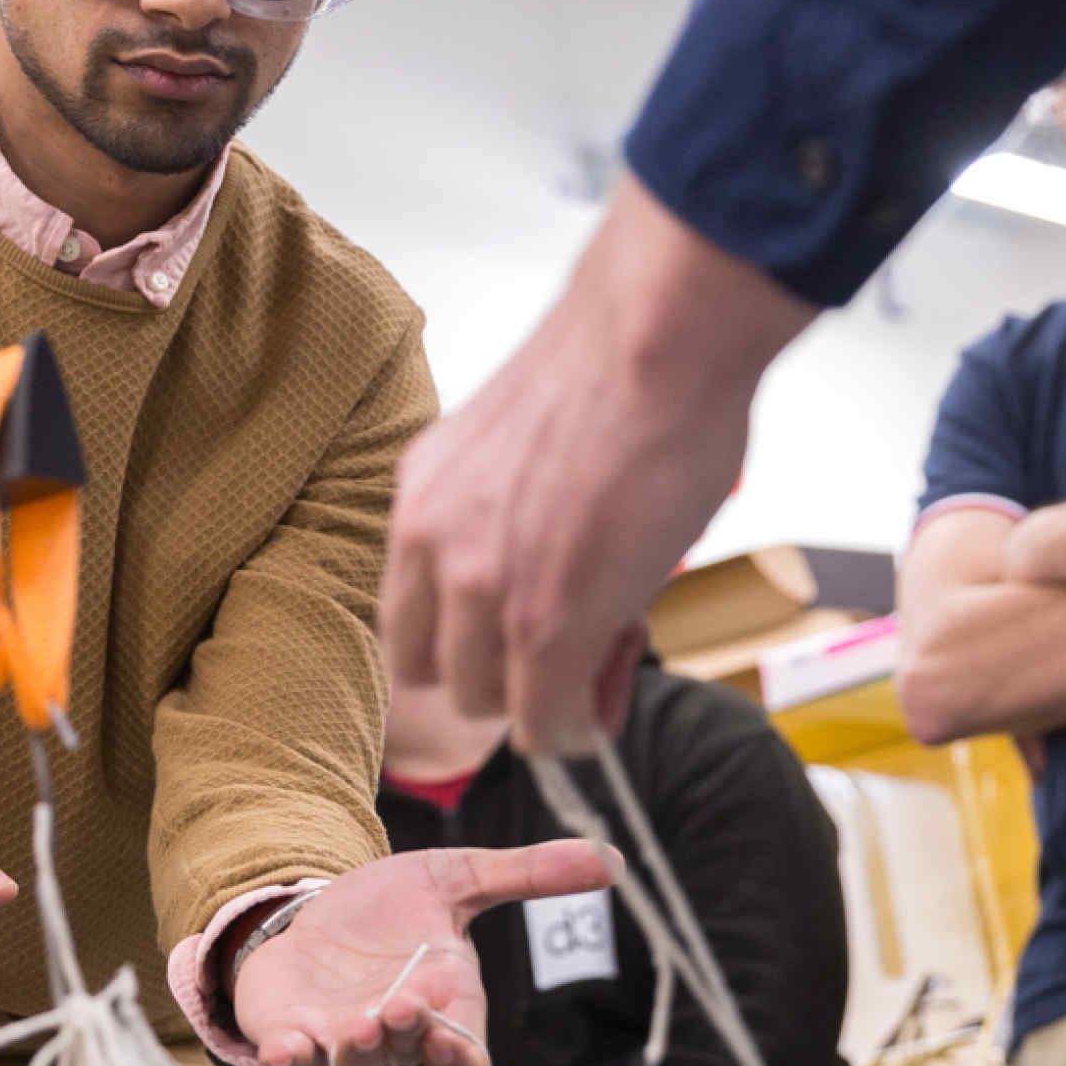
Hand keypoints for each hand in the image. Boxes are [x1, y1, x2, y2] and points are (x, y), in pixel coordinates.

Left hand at [233, 841, 618, 1065]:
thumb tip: (611, 860)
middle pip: (411, 1058)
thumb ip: (527, 874)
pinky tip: (284, 1049)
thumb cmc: (393, 908)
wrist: (316, 906)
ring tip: (362, 1024)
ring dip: (359, 1050)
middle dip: (410, 1036)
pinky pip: (289, 1056)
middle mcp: (395, 1034)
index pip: (464, 1062)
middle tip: (404, 1007)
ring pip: (355, 1065)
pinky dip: (288, 1056)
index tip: (450, 1026)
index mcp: (443, 1007)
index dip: (460, 1056)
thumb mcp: (459, 878)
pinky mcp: (290, 1030)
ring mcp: (340, 1037)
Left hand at [381, 180, 815, 749]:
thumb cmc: (620, 374)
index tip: (524, 640)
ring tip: (604, 653)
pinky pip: (542, 724)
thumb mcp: (527, 457)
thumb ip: (518, 535)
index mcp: (421, 495)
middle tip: (572, 651)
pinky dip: (576, 726)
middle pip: (430, 669)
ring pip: (482, 704)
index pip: (409, 613)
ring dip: (539, 699)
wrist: (656, 339)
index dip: (470, 641)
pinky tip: (607, 697)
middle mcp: (430, 543)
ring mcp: (481, 586)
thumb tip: (559, 611)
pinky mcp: (543, 622)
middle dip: (498, 675)